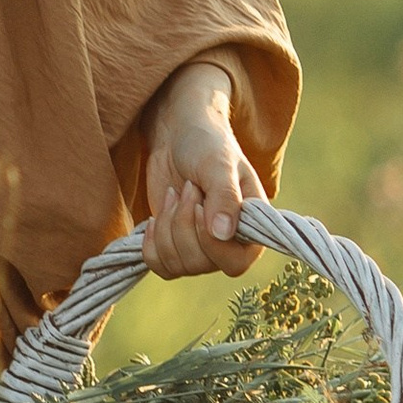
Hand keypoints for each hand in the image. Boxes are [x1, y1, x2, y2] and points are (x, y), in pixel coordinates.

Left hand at [143, 58, 266, 278]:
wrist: (178, 137)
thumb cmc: (207, 146)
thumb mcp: (218, 166)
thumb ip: (224, 197)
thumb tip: (222, 234)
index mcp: (252, 230)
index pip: (235, 263)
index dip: (210, 242)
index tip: (199, 205)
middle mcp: (229, 246)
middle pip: (199, 264)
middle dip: (183, 224)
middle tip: (187, 187)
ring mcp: (200, 249)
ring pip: (177, 265)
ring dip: (167, 228)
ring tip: (176, 194)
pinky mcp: (174, 246)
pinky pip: (159, 265)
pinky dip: (151, 243)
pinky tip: (155, 216)